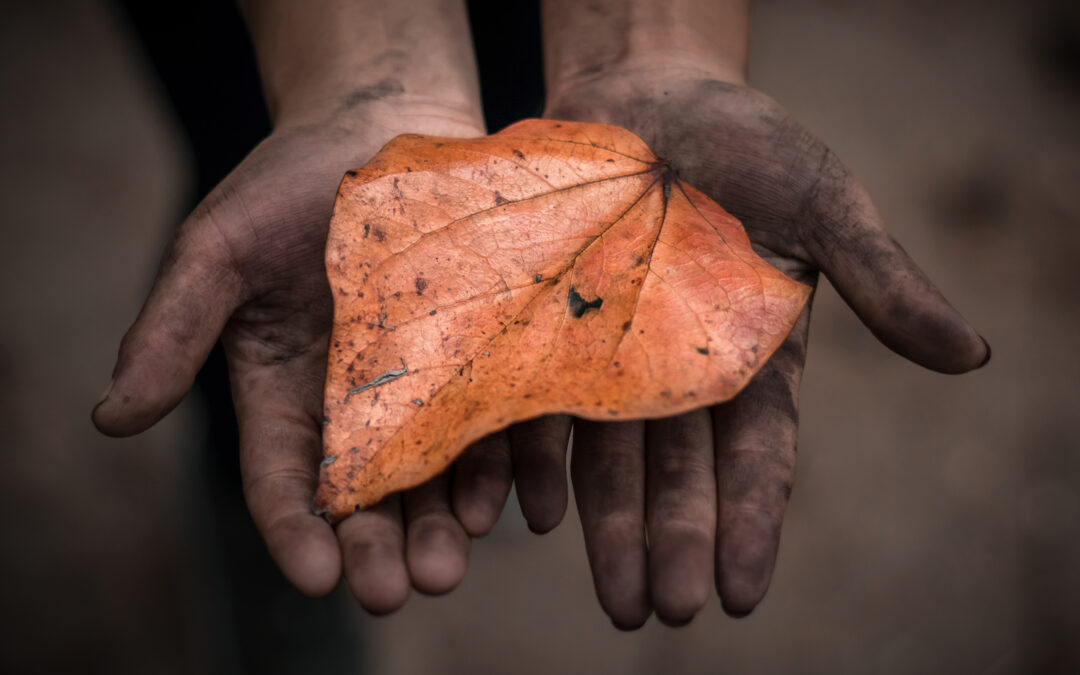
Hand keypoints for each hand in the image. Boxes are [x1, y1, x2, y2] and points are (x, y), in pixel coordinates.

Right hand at [91, 100, 500, 611]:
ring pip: (438, 477)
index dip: (296, 530)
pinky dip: (506, 467)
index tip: (316, 573)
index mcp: (286, 394)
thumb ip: (174, 330)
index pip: (284, 480)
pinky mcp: (490, 360)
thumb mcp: (218, 249)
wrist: (384, 122)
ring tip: (453, 559)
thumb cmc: (288, 183)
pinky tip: (515, 499)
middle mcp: (359, 409)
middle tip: (397, 589)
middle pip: (369, 498)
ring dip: (446, 525)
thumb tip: (109, 418)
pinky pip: (501, 426)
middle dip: (381, 547)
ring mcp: (429, 388)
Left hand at [507, 64, 989, 627]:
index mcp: (753, 358)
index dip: (752, 523)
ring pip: (608, 459)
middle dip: (672, 543)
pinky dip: (537, 460)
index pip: (757, 457)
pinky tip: (532, 514)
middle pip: (675, 474)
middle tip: (663, 612)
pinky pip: (538, 407)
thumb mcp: (822, 204)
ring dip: (607, 530)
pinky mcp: (543, 330)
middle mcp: (677, 374)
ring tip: (615, 597)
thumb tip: (970, 356)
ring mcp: (606, 356)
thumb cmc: (748, 145)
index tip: (743, 593)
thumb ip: (880, 281)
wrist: (645, 93)